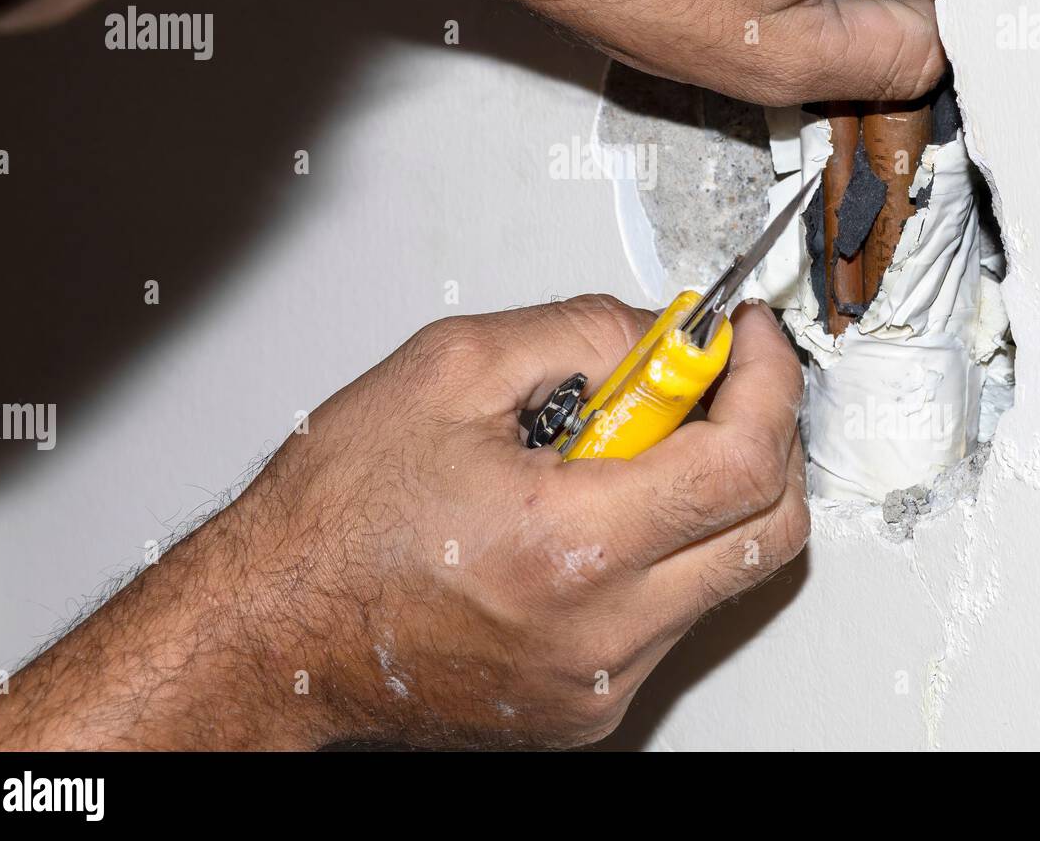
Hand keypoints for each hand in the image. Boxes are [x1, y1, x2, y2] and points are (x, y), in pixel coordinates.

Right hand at [0, 295, 806, 749]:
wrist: (272, 628)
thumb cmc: (334, 513)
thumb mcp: (451, 368)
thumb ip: (581, 334)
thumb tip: (663, 336)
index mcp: (567, 546)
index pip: (742, 464)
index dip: (766, 384)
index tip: (751, 342)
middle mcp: (598, 632)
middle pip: (767, 531)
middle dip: (761, 435)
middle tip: (706, 382)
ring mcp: (599, 683)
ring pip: (724, 571)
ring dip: (702, 488)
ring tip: (612, 447)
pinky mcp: (588, 705)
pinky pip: (673, 613)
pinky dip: (661, 543)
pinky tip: (589, 506)